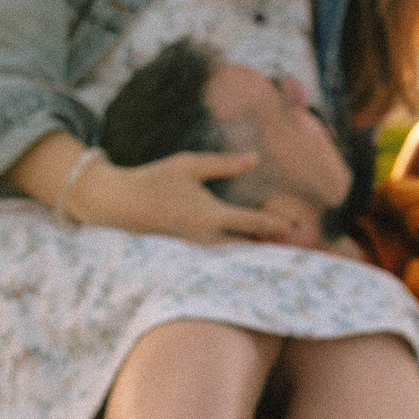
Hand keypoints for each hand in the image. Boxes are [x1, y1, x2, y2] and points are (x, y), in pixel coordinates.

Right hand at [72, 150, 317, 246]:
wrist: (117, 205)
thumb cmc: (154, 180)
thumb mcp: (188, 165)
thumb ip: (223, 164)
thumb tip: (253, 159)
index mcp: (209, 215)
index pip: (251, 223)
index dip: (276, 226)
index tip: (296, 228)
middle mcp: (205, 238)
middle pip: (249, 248)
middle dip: (273, 248)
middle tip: (301, 248)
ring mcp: (195, 251)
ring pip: (234, 257)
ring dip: (257, 254)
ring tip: (281, 253)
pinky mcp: (186, 257)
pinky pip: (218, 259)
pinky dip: (236, 257)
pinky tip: (248, 255)